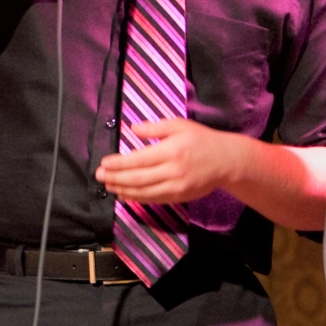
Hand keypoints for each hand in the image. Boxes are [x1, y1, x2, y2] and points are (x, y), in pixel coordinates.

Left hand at [94, 118, 244, 203]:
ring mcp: (176, 187)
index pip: (138, 160)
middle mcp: (172, 171)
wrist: (226, 161)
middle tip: (99, 176)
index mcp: (171, 151)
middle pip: (138, 178)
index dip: (119, 164)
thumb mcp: (179, 126)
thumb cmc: (201, 139)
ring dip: (124, 190)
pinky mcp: (180, 196)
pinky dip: (138, 199)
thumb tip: (133, 129)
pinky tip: (126, 195)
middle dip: (116, 178)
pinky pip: (154, 199)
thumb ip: (155, 128)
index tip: (104, 163)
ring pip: (144, 192)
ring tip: (109, 186)